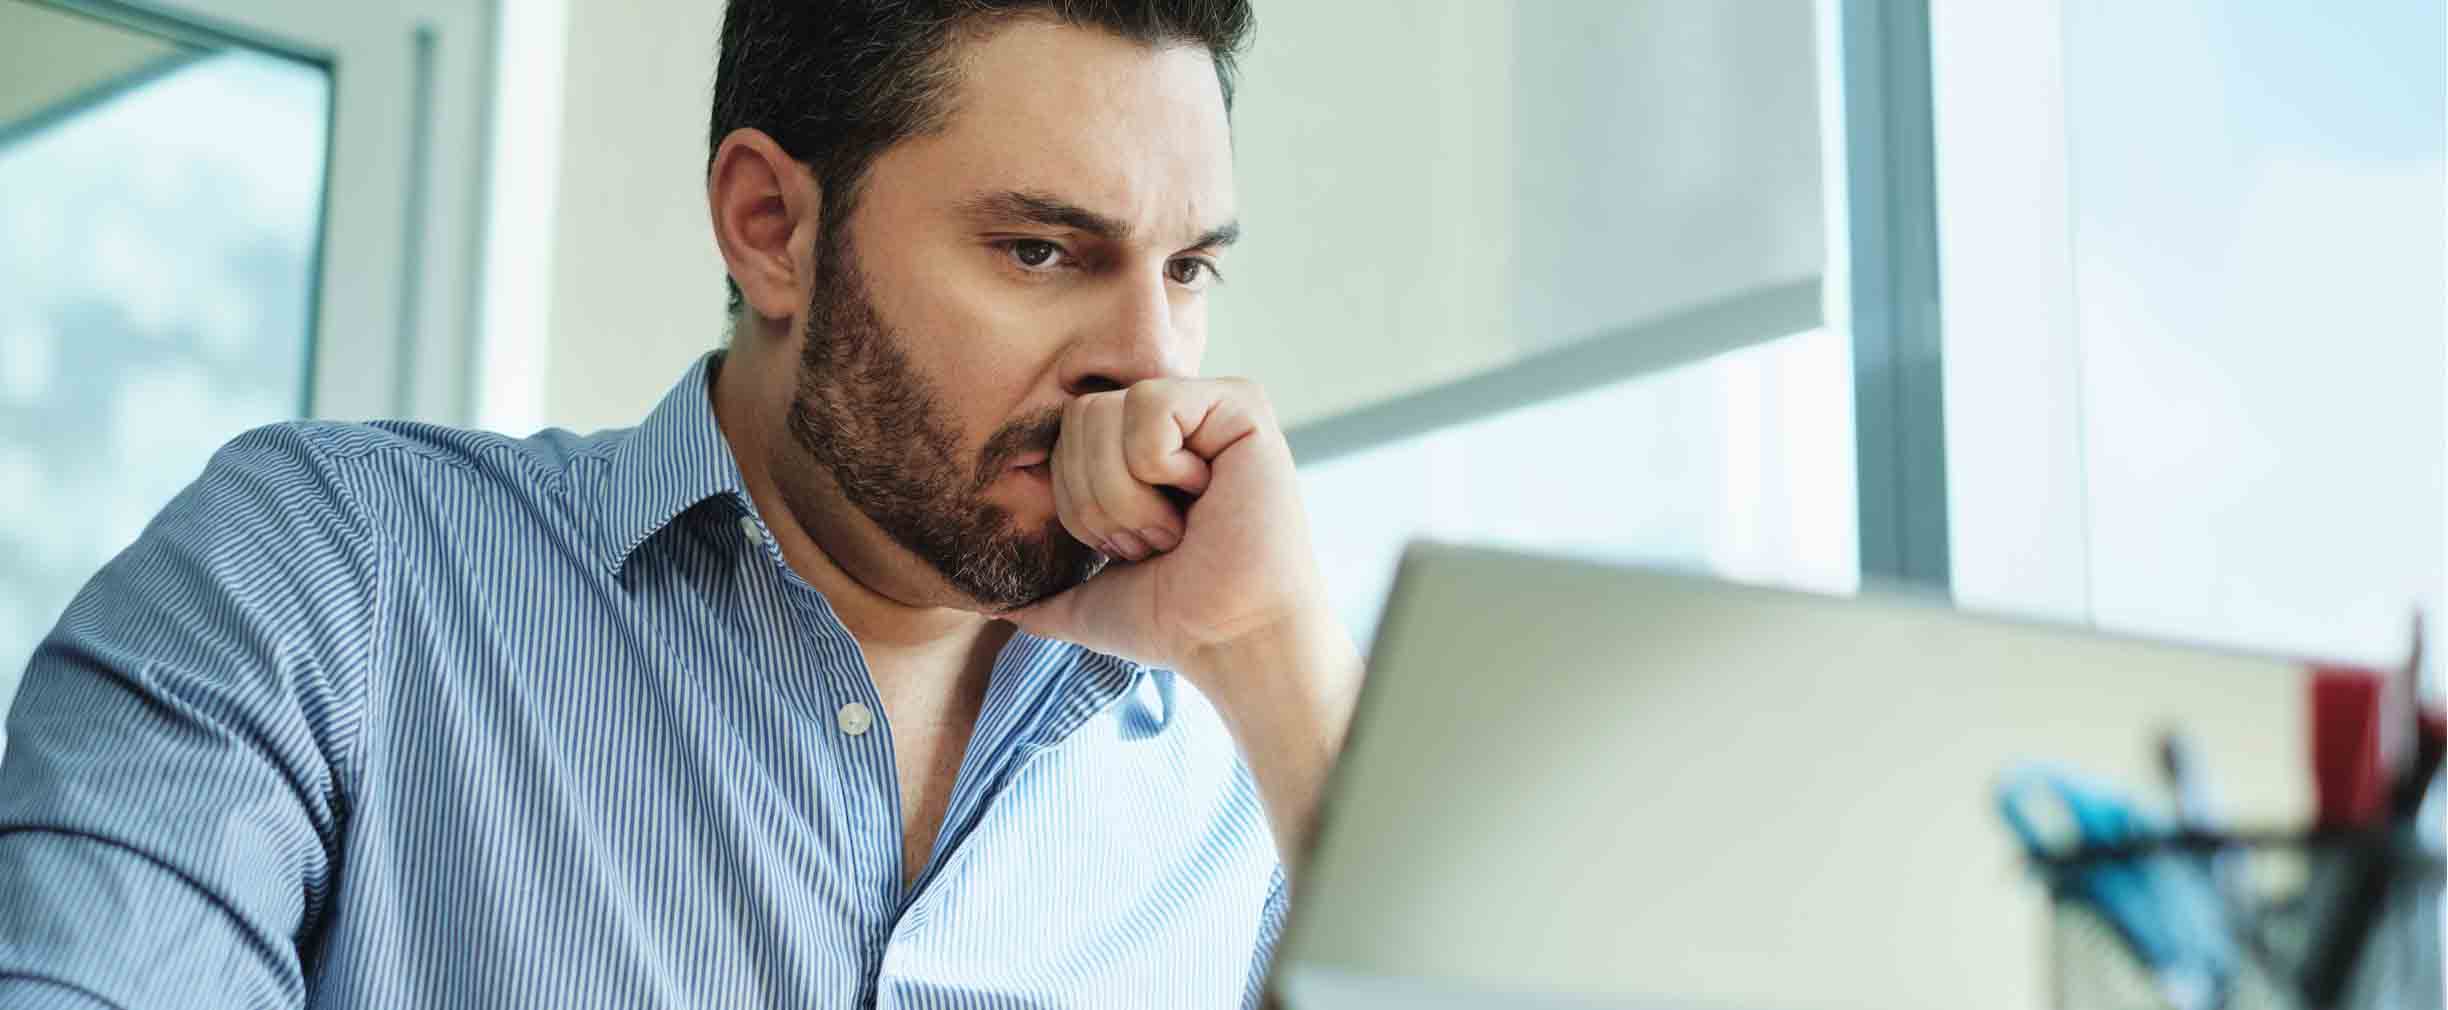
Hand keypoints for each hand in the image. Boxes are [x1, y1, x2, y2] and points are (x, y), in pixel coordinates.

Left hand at [1003, 377, 1329, 675]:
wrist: (1231, 640)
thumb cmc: (1176, 622)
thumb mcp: (1091, 604)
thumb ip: (1042, 599)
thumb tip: (996, 606)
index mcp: (1140, 451)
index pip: (1062, 435)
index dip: (1079, 503)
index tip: (1133, 549)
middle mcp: (1176, 419)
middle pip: (1077, 416)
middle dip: (1100, 500)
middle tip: (1156, 538)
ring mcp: (1208, 407)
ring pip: (1106, 412)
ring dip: (1130, 494)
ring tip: (1179, 525)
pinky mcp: (1241, 403)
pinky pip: (1150, 405)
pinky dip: (1161, 467)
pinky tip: (1205, 495)